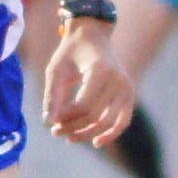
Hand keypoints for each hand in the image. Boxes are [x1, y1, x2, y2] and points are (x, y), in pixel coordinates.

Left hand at [42, 20, 133, 146]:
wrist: (93, 35)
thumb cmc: (70, 52)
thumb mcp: (55, 69)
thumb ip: (52, 96)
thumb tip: (48, 123)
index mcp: (100, 70)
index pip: (84, 106)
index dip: (67, 118)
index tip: (52, 120)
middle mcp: (118, 79)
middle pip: (96, 116)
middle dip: (74, 128)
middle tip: (55, 131)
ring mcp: (127, 87)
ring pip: (109, 122)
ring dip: (88, 134)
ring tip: (69, 137)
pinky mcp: (129, 94)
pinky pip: (123, 120)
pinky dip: (111, 134)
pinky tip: (96, 142)